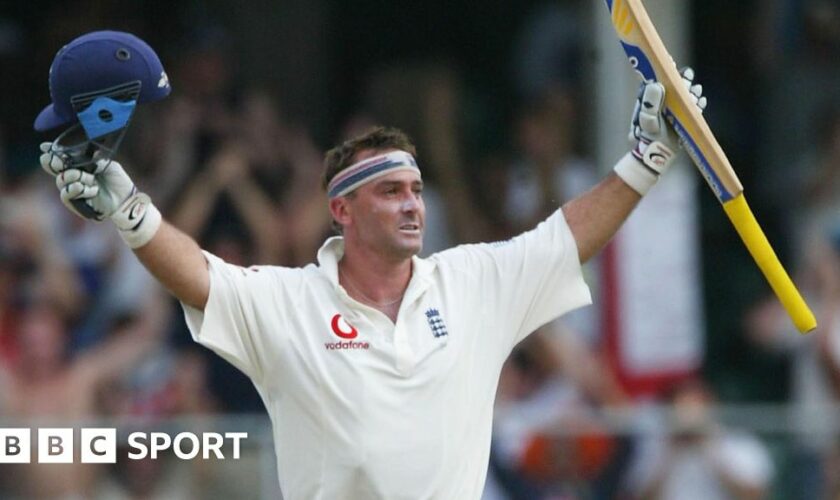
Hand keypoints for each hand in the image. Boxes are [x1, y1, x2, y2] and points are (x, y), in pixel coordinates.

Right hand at [39, 141, 161, 247]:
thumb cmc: (118, 181)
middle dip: (54, 162)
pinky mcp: (75, 203)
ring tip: (92, 179)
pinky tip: (92, 189)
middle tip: (62, 162)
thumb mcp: (107, 165)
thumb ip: (92, 159)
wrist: (126, 198)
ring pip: (60, 180)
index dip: (50, 151)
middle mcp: (72, 176)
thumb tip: (77, 152)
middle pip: (51, 167)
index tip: (46, 147)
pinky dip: (78, 189)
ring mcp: (72, 189)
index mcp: (78, 165)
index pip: (59, 157)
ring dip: (76, 177)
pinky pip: (66, 194)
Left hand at [629, 67, 706, 171]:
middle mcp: (664, 101)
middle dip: (683, 80)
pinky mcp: (684, 117)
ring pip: (686, 95)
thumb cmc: (649, 137)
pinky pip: (693, 107)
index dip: (666, 69)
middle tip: (688, 77)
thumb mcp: (647, 119)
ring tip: (695, 91)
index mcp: (651, 98)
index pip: (660, 79)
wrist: (657, 154)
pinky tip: (700, 101)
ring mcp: (674, 108)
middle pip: (676, 86)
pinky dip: (698, 104)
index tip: (671, 62)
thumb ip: (650, 103)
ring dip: (692, 92)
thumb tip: (657, 84)